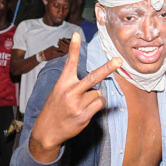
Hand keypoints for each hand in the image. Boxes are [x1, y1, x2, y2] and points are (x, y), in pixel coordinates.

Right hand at [29, 34, 120, 160]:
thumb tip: (95, 82)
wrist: (47, 131)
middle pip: (93, 77)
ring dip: (94, 97)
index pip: (70, 63)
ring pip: (98, 93)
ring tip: (81, 104)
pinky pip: (99, 104)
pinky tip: (86, 110)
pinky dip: (97, 105)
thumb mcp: (58, 92)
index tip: (76, 34)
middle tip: (118, 60)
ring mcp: (78, 104)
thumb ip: (73, 84)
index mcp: (62, 83)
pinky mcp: (84, 115)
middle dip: (107, 68)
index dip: (74, 48)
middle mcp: (70, 92)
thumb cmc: (54, 109)